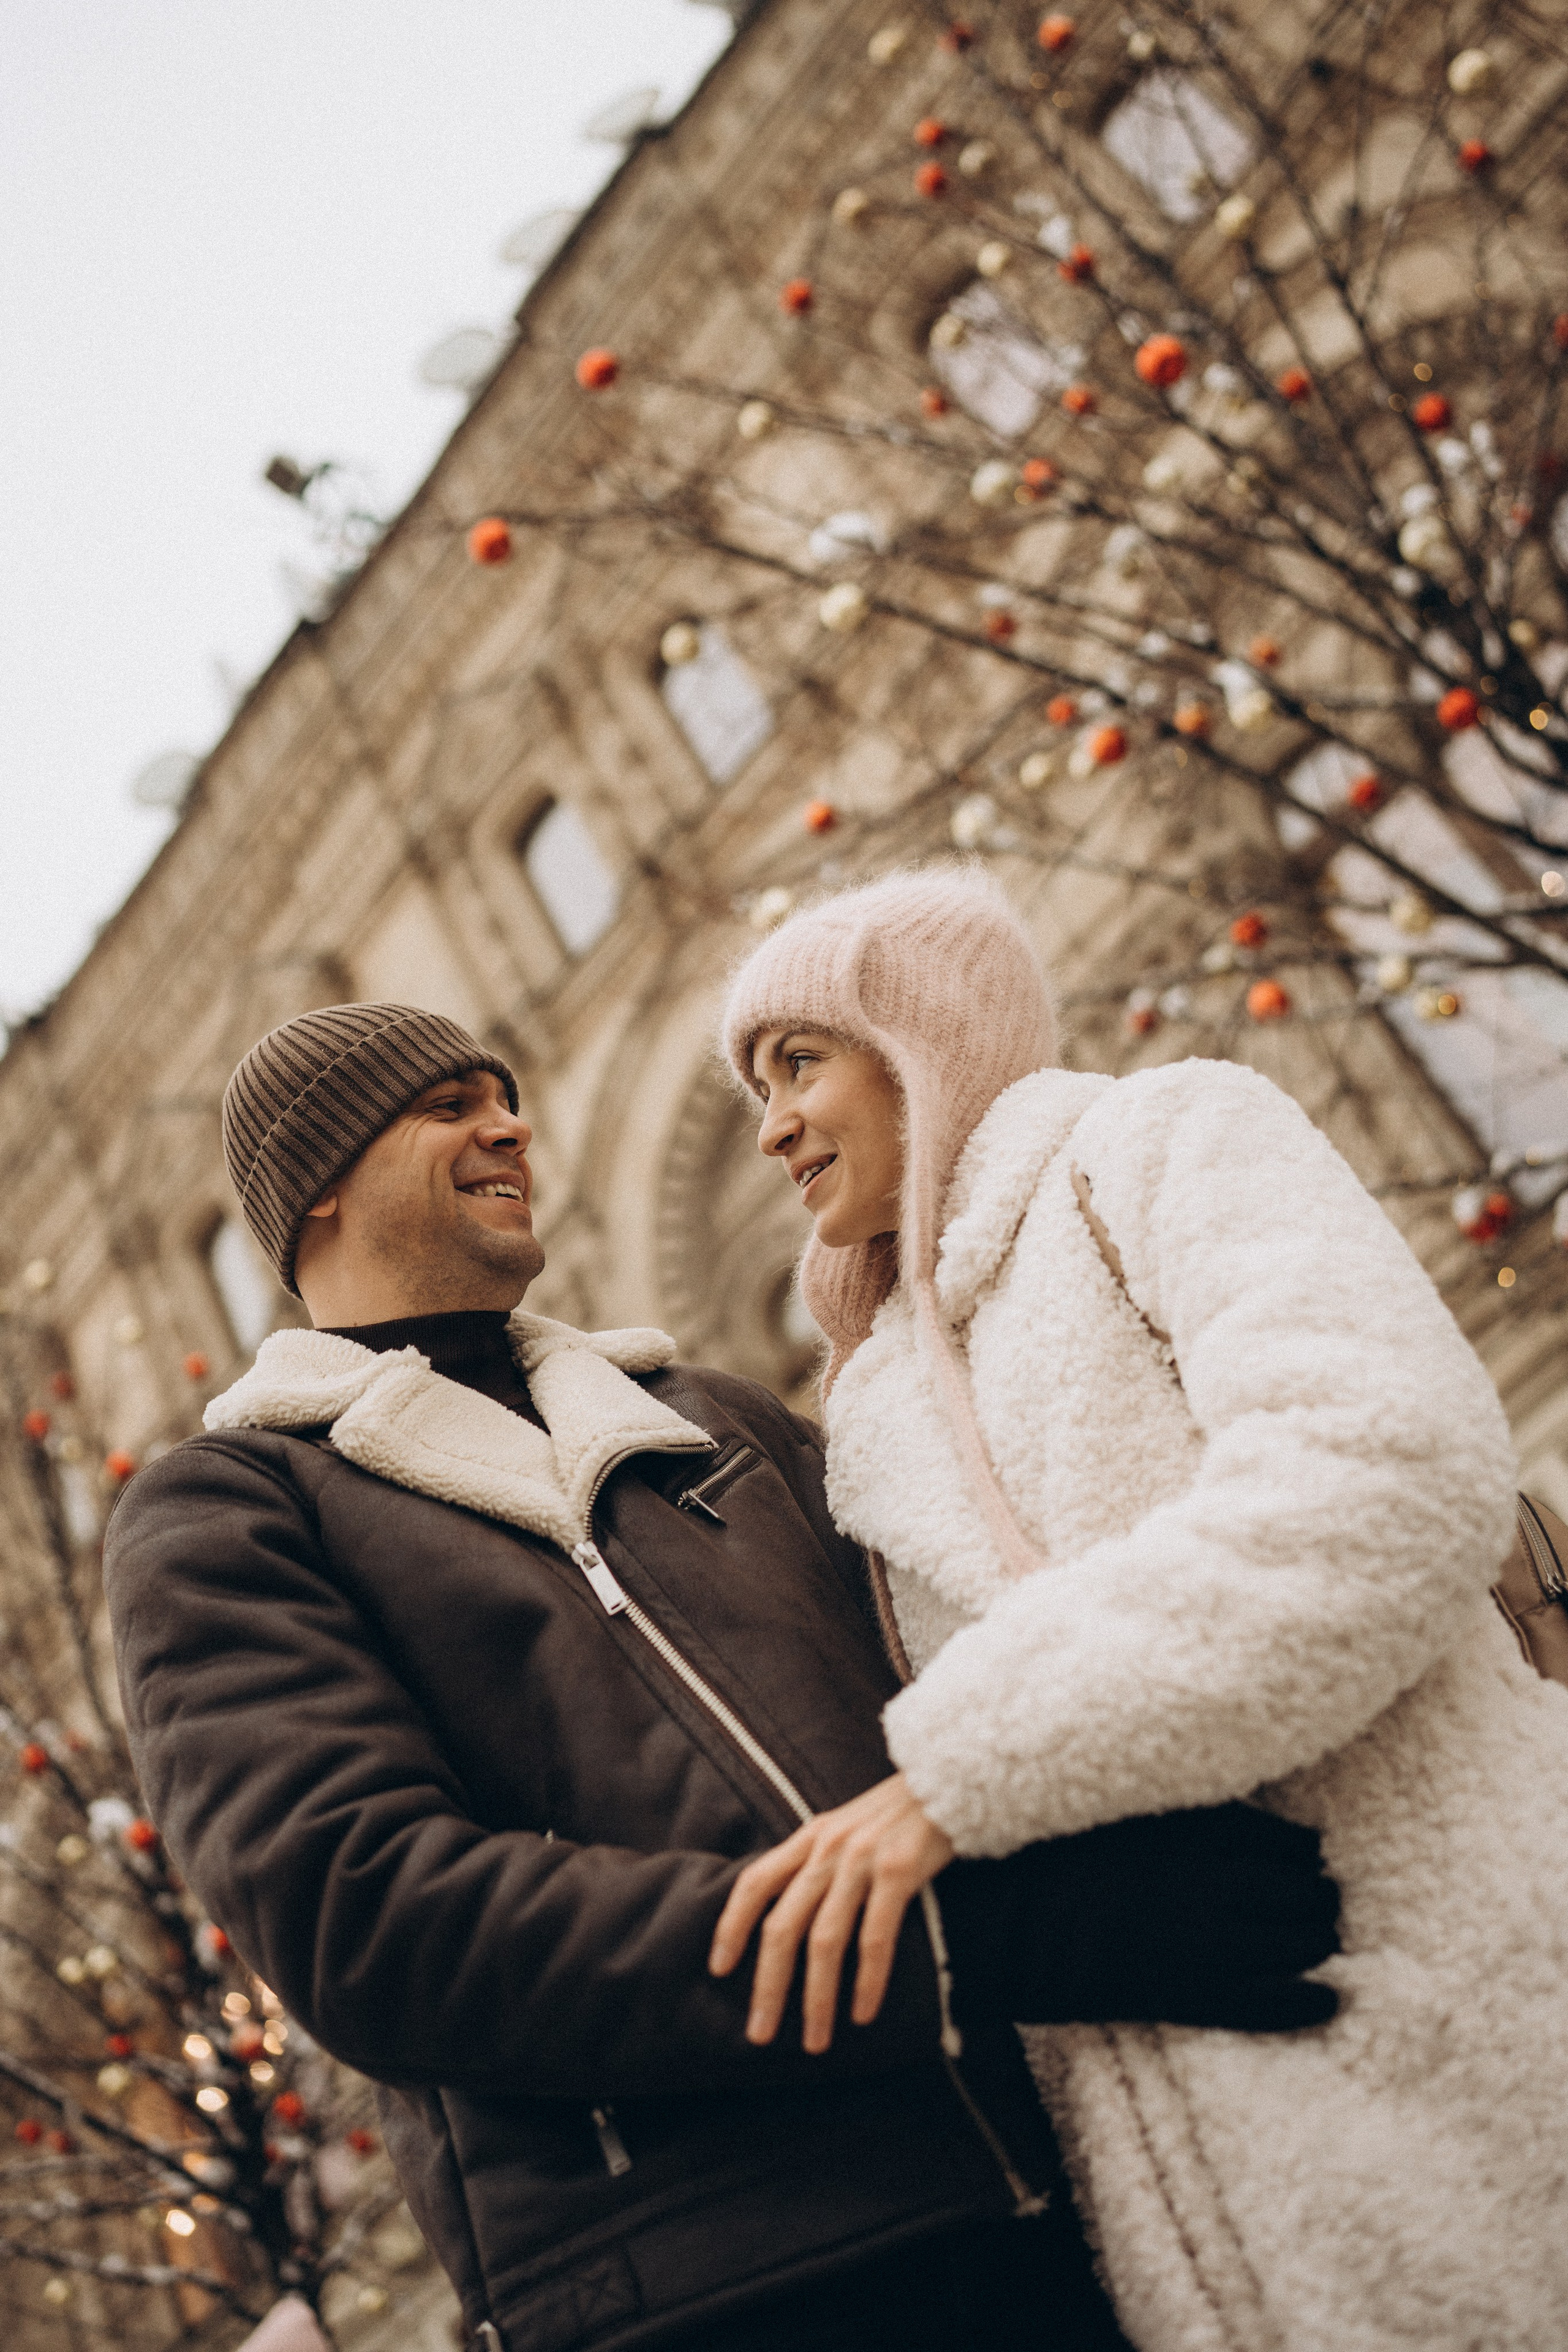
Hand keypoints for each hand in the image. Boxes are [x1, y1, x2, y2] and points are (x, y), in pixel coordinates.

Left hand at [709, 1775, 954, 2053]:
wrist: (951, 1780)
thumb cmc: (898, 1814)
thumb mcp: (845, 1827)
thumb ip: (818, 1862)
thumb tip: (789, 1913)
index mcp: (810, 1837)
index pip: (754, 1883)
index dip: (731, 1926)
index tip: (718, 1969)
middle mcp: (828, 1848)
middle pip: (783, 1925)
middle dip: (768, 1985)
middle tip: (759, 2033)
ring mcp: (862, 1860)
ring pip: (825, 1941)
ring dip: (817, 1998)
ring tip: (815, 2040)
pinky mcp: (899, 1872)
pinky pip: (875, 1937)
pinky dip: (867, 1981)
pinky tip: (863, 2013)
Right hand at [938, 1802, 1341, 2035]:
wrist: (1003, 1922)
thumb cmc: (1051, 1854)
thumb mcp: (1121, 1811)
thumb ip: (1180, 1810)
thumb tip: (1230, 1809)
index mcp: (1195, 1830)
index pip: (1285, 1842)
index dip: (1303, 1852)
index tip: (1308, 1855)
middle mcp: (1212, 1884)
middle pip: (1302, 1894)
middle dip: (1317, 1897)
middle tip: (1318, 1899)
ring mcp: (1203, 1944)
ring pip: (1296, 1946)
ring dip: (1314, 1940)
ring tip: (1317, 1937)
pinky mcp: (1185, 1995)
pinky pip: (1266, 2006)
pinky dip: (1306, 2004)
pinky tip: (1329, 2000)